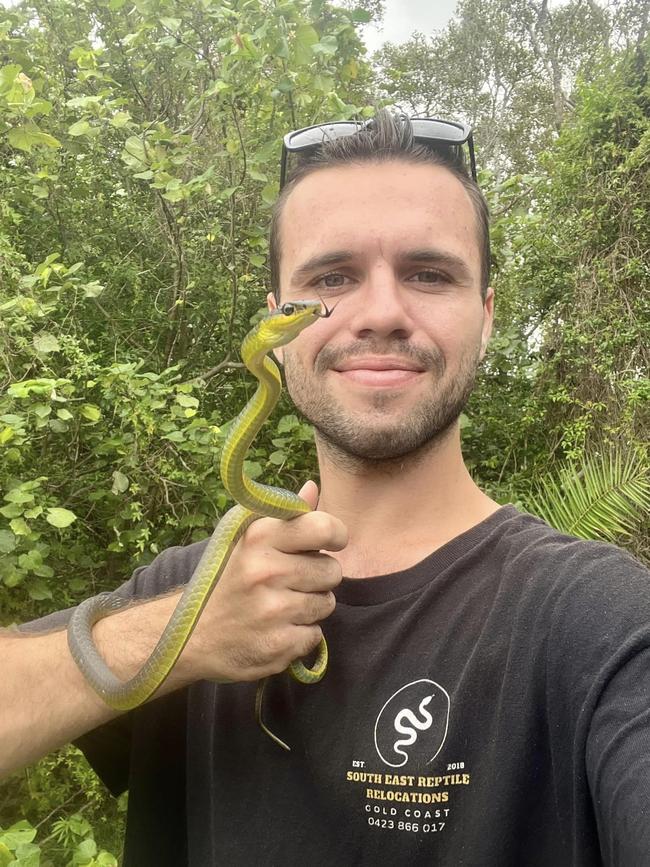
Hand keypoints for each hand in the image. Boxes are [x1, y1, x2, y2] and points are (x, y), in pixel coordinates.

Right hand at [183, 480, 347, 683]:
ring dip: (311, 607)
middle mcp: (266, 572)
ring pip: (327, 604)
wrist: (191, 635)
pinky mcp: (278, 646)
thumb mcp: (247, 539)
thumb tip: (313, 488)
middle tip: (292, 581)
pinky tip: (277, 629)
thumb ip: (286, 516)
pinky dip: (301, 634)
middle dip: (319, 577)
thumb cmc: (228, 579)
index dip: (336, 536)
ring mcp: (272, 611)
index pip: (324, 528)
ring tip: (281, 605)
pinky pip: (316, 635)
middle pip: (333, 571)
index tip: (329, 543)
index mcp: (260, 538)